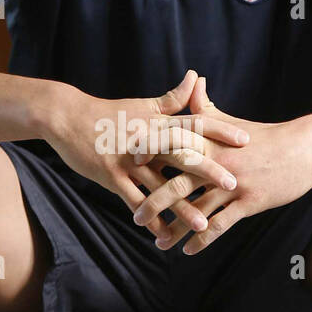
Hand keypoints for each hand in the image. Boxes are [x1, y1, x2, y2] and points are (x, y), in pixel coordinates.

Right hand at [44, 71, 250, 242]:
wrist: (66, 117)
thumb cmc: (108, 113)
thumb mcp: (142, 104)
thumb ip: (172, 98)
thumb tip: (196, 77)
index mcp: (157, 122)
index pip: (194, 124)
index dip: (220, 131)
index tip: (246, 140)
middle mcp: (146, 140)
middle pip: (183, 156)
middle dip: (209, 172)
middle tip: (234, 185)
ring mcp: (128, 160)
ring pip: (160, 185)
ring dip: (183, 207)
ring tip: (204, 224)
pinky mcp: (110, 176)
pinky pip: (133, 200)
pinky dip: (149, 217)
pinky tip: (163, 234)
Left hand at [131, 77, 311, 252]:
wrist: (305, 149)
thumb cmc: (266, 136)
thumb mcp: (233, 122)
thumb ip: (206, 106)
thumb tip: (194, 79)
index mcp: (210, 141)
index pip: (172, 148)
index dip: (148, 156)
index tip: (124, 165)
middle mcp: (218, 162)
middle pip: (178, 183)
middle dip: (155, 201)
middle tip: (136, 216)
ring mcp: (234, 183)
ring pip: (198, 209)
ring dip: (177, 227)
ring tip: (159, 242)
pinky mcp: (250, 201)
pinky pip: (222, 224)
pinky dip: (204, 239)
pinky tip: (189, 250)